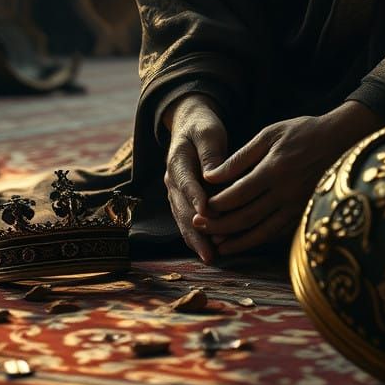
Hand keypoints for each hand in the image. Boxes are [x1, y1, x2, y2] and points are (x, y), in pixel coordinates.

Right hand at [163, 94, 226, 263]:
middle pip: (182, 209)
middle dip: (196, 230)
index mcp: (176, 162)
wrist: (190, 126)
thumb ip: (210, 153)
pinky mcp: (183, 202)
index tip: (207, 213)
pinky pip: (188, 222)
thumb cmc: (203, 128)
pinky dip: (198, 237)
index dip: (195, 198)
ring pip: (183, 220)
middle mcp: (172, 182)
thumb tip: (212, 176)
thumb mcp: (208, 132)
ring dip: (196, 240)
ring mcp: (175, 194)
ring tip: (211, 257)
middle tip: (210, 250)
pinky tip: (212, 252)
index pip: (186, 183)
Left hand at [196, 101, 379, 255]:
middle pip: (245, 217)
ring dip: (236, 240)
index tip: (200, 208)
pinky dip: (257, 240)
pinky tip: (242, 242)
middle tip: (199, 228)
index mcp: (274, 170)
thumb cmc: (303, 132)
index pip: (238, 195)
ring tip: (216, 244)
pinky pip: (277, 233)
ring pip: (261, 231)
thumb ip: (240, 158)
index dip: (216, 204)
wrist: (342, 139)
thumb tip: (211, 176)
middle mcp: (286, 193)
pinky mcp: (304, 213)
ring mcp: (297, 206)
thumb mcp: (269, 134)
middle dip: (219, 225)